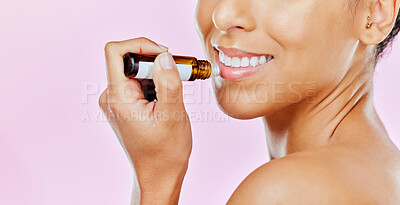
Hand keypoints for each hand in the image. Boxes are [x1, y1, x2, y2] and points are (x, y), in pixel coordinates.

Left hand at [99, 37, 191, 203]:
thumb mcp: (172, 115)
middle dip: (156, 62)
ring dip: (158, 75)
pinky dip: (155, 84)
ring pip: (137, 71)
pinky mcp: (126, 106)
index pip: (116, 51)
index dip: (140, 45)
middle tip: (178, 74)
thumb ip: (168, 82)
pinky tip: (167, 99)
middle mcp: (112, 97)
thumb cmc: (165, 152)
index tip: (164, 55)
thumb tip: (164, 56)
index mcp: (118, 97)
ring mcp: (118, 102)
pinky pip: (139, 83)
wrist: (159, 174)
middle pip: (129, 60)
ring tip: (174, 93)